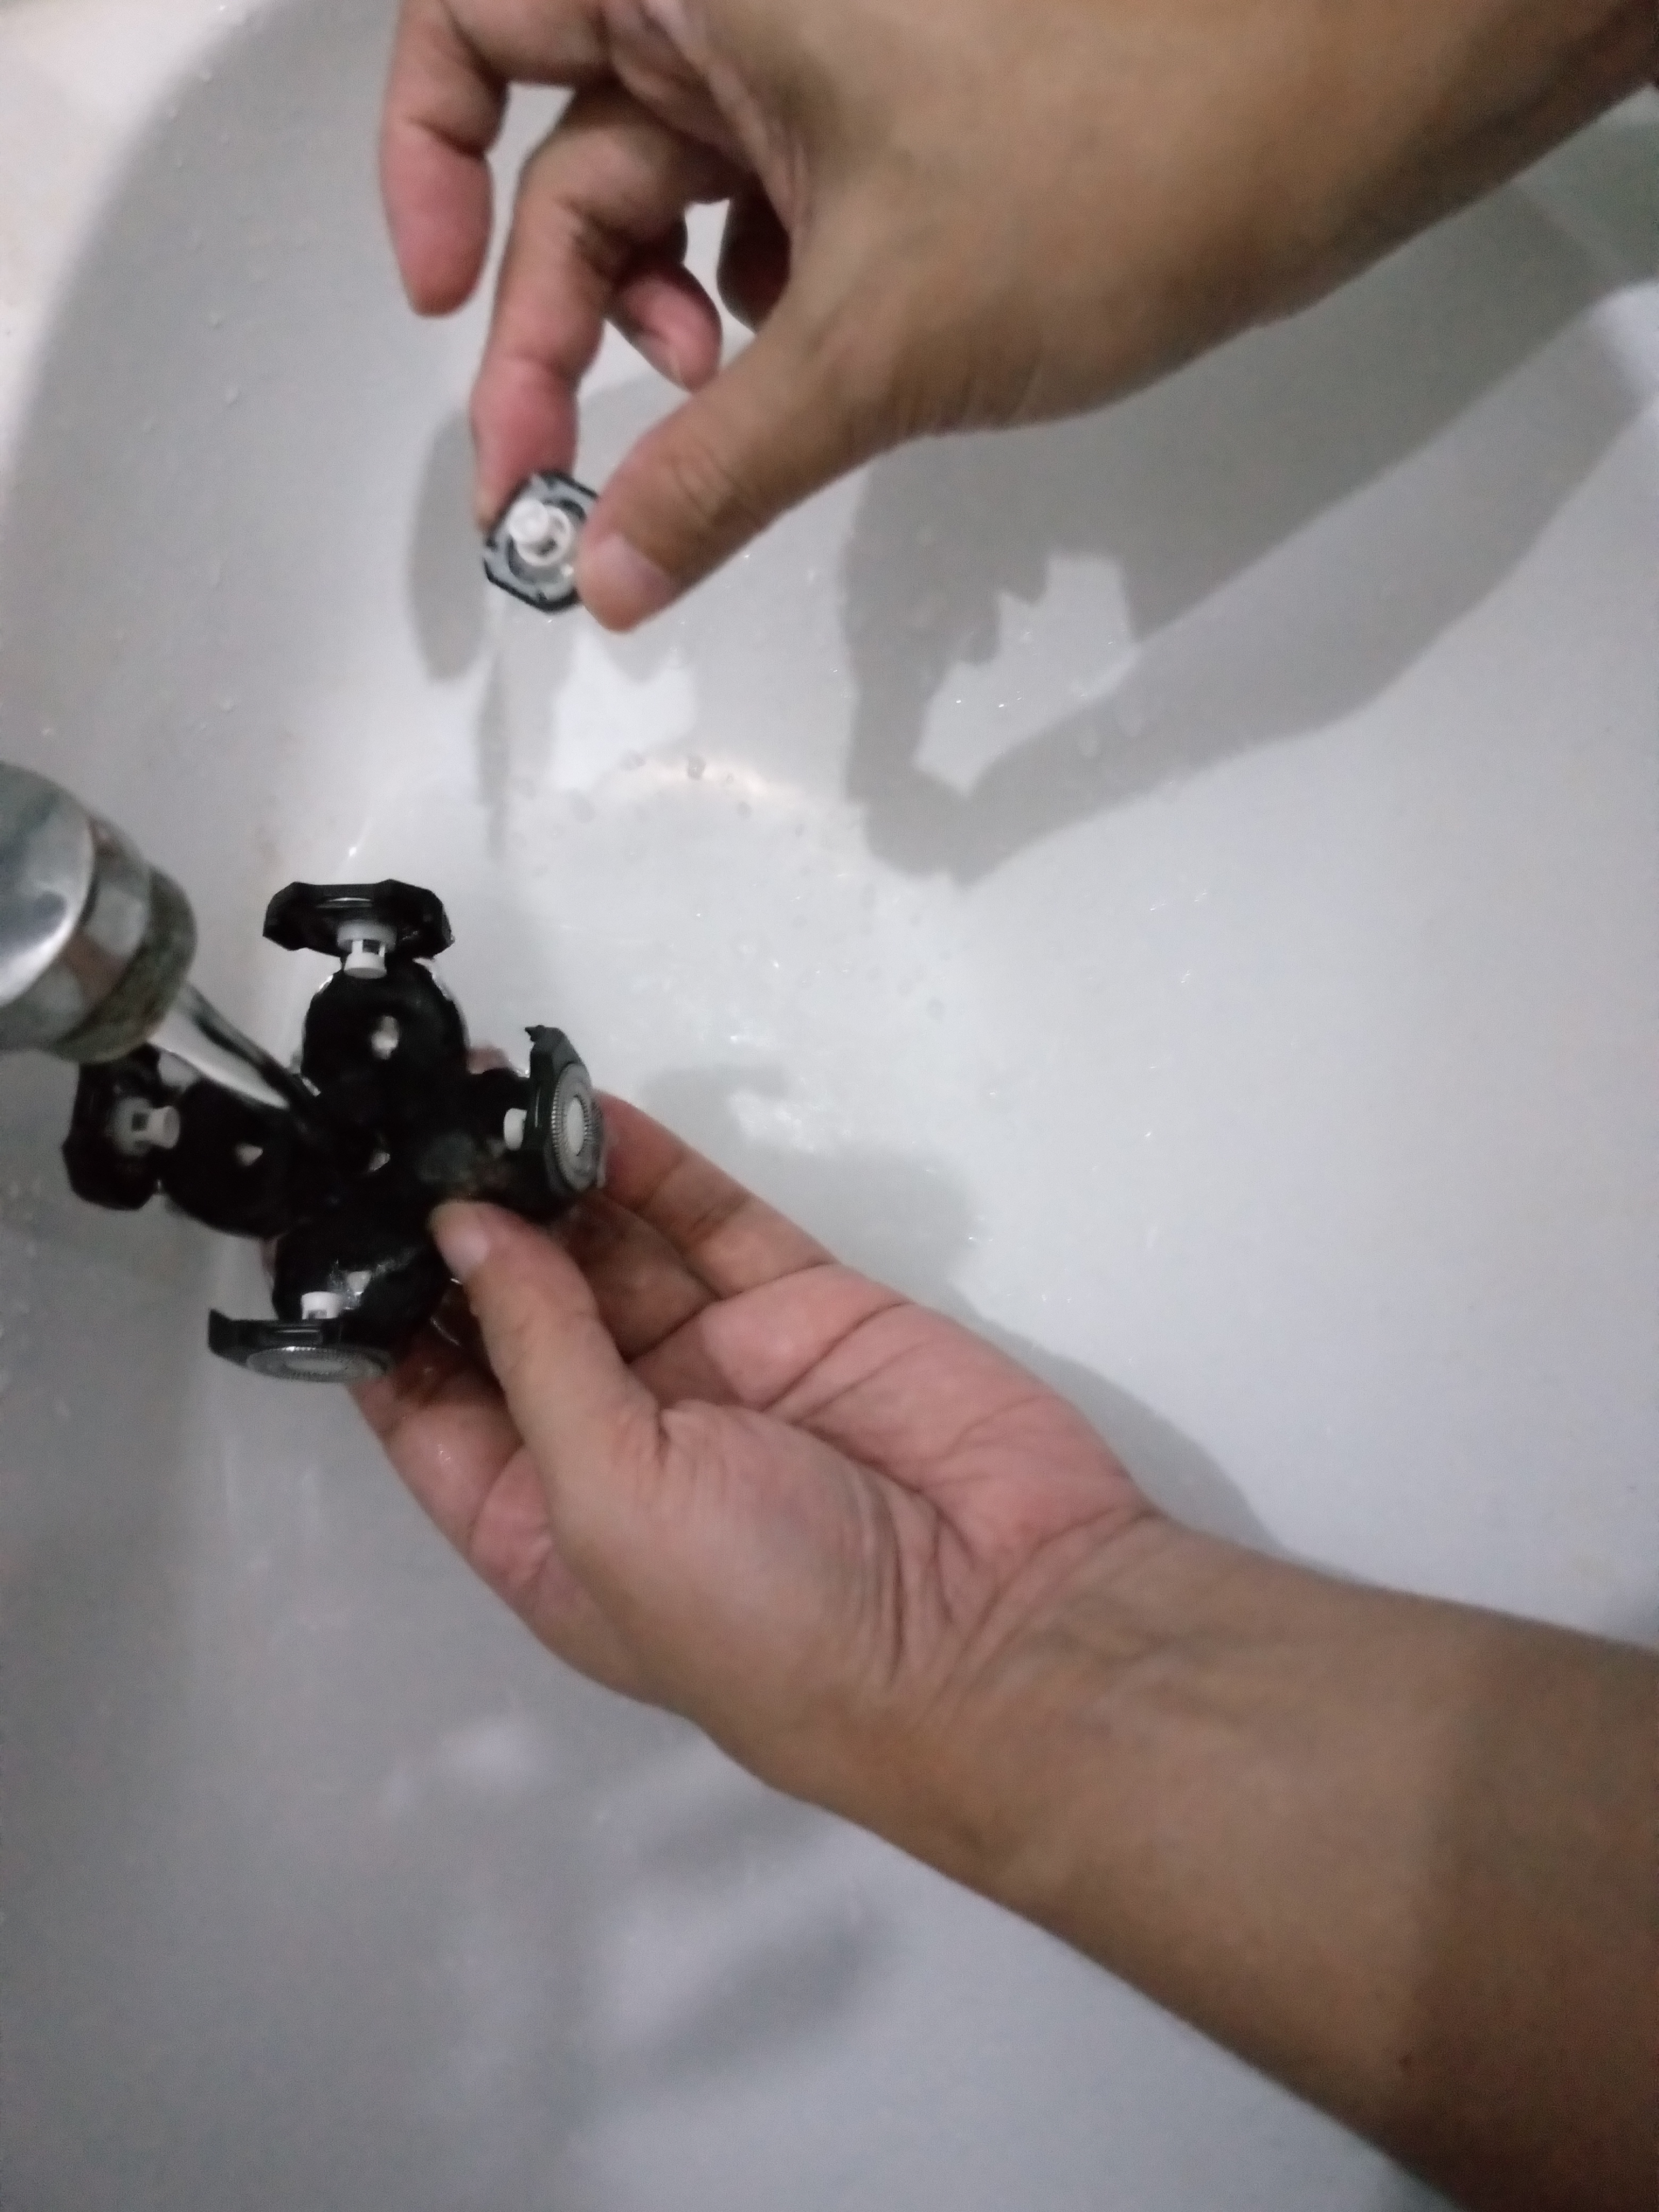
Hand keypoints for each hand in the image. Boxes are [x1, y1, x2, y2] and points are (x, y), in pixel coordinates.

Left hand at [358, 1096, 1151, 1835]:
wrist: (1002, 1623)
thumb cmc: (772, 1612)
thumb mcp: (610, 1502)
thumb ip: (538, 1352)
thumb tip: (466, 1229)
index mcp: (551, 1528)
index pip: (436, 1413)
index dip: (381, 1322)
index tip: (329, 1221)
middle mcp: (623, 1445)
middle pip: (518, 1314)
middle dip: (465, 1228)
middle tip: (404, 1126)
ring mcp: (717, 1367)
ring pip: (610, 1251)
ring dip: (546, 1179)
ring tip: (478, 1091)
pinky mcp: (800, 1306)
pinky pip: (706, 1220)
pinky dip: (648, 1164)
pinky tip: (581, 1107)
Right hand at [380, 0, 1655, 626]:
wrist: (1306, 129)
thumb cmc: (1116, 158)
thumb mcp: (870, 348)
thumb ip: (716, 470)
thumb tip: (612, 571)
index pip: (475, 20)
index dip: (423, 154)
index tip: (431, 294)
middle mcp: (740, 14)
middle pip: (566, 159)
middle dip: (550, 324)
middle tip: (549, 476)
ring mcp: (811, 71)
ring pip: (662, 203)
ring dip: (654, 332)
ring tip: (703, 416)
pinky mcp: (875, 133)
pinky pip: (754, 220)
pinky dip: (747, 313)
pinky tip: (781, 378)